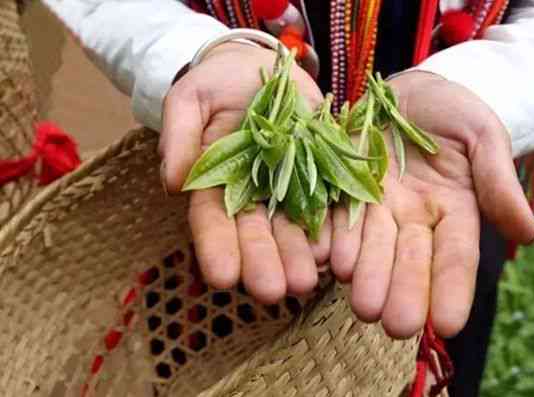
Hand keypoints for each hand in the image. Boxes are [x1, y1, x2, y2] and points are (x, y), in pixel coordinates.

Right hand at [159, 43, 329, 302]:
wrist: (262, 70)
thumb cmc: (217, 83)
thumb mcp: (190, 99)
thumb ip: (179, 135)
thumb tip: (173, 182)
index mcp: (215, 182)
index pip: (212, 220)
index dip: (216, 248)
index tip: (221, 277)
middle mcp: (252, 194)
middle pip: (256, 233)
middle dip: (263, 263)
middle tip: (272, 292)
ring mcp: (288, 187)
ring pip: (292, 227)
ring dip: (299, 256)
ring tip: (307, 282)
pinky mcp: (319, 173)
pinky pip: (328, 202)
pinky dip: (331, 226)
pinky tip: (336, 249)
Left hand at [330, 71, 533, 337]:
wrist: (412, 90)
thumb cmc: (456, 111)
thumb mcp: (483, 137)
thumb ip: (498, 182)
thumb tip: (527, 232)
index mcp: (452, 210)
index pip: (455, 256)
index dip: (452, 289)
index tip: (448, 325)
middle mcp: (411, 217)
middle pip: (408, 258)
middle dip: (402, 291)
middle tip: (394, 325)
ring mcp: (375, 205)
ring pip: (369, 244)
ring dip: (364, 274)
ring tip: (361, 303)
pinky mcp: (343, 188)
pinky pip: (335, 214)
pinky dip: (329, 236)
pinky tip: (324, 258)